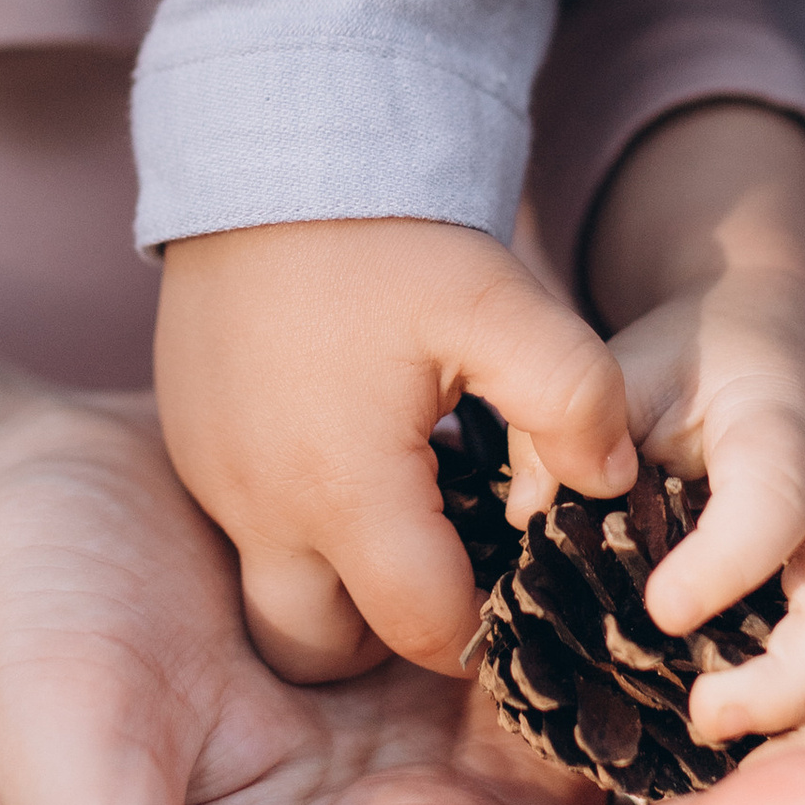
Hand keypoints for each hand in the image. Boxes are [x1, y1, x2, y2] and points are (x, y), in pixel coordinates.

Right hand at [153, 218, 639, 682]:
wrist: (271, 154)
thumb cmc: (390, 236)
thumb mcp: (502, 304)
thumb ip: (576, 398)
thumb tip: (611, 483)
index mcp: (345, 489)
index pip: (423, 630)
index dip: (485, 628)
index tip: (518, 591)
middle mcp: (263, 509)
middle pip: (329, 649)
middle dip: (395, 632)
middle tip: (453, 566)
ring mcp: (216, 485)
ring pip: (279, 597)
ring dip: (343, 584)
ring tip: (406, 516)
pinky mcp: (193, 454)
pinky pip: (248, 533)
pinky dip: (301, 527)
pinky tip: (353, 457)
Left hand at [571, 97, 804, 748]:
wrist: (774, 342)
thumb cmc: (683, 365)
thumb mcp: (623, 370)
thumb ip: (572, 439)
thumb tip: (527, 520)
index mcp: (782, 430)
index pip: (777, 502)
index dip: (726, 562)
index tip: (661, 608)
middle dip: (794, 685)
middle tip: (701, 719)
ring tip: (722, 765)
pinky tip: (746, 781)